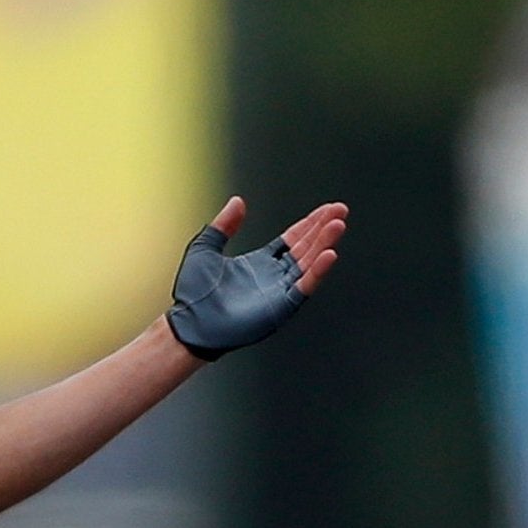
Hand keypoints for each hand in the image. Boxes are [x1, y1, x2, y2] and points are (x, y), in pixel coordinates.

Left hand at [165, 196, 346, 359]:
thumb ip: (223, 225)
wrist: (187, 326)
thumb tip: (237, 201)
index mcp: (260, 263)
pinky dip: (317, 272)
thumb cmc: (192, 294)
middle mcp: (273, 277)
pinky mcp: (279, 308)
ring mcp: (278, 292)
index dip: (310, 224)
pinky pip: (303, 288)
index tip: (327, 209)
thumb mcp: (205, 249)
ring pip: (308, 264)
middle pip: (305, 248)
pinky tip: (329, 254)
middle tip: (340, 210)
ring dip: (324, 244)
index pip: (292, 239)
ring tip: (337, 225)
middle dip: (323, 229)